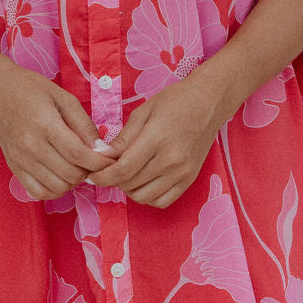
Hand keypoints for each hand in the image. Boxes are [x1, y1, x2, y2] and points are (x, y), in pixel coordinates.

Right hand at [0, 61, 119, 200]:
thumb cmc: (32, 90)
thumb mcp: (64, 98)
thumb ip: (84, 125)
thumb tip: (102, 150)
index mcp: (45, 125)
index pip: (78, 155)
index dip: (100, 162)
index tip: (111, 159)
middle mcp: (30, 146)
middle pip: (70, 174)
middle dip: (89, 170)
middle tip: (92, 159)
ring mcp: (20, 160)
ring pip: (58, 187)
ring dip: (73, 181)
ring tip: (76, 165)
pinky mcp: (14, 168)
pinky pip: (39, 193)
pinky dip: (55, 189)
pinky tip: (60, 174)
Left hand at [85, 71, 228, 207]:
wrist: (209, 102)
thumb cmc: (175, 101)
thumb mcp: (143, 112)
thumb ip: (123, 138)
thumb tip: (102, 157)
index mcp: (157, 139)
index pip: (122, 170)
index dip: (103, 177)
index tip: (93, 175)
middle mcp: (171, 160)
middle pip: (131, 185)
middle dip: (113, 181)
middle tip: (109, 170)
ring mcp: (183, 172)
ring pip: (145, 197)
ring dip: (129, 190)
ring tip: (126, 175)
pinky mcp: (190, 179)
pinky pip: (163, 201)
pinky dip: (148, 196)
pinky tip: (144, 182)